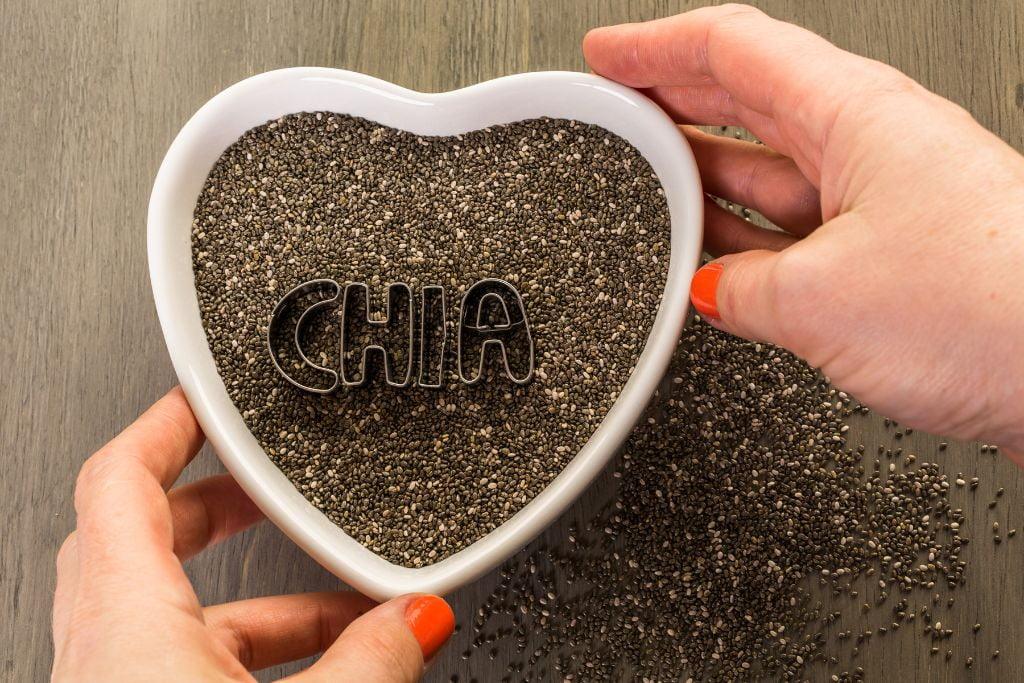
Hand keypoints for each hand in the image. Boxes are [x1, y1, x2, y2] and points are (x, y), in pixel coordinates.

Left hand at [52, 387, 453, 681]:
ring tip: (346, 602)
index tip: (204, 395)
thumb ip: (376, 661)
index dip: (164, 424)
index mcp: (124, 627)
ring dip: (262, 600)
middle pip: (147, 541)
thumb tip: (419, 620)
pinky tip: (329, 669)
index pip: (117, 481)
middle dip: (223, 510)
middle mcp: (104, 659)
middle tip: (277, 488)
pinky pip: (192, 668)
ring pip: (181, 616)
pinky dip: (256, 657)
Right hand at [584, 5, 1023, 457]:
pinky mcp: (899, 258)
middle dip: (673, 102)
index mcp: (854, 115)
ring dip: (708, 178)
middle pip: (750, 100)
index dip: (656, 45)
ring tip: (650, 187)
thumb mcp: (818, 300)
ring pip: (773, 171)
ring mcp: (887, 202)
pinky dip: (751, 244)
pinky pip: (800, 233)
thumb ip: (740, 290)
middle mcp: (874, 146)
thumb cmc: (997, 308)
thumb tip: (709, 290)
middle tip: (617, 111)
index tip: (608, 55)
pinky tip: (718, 262)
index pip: (732, 46)